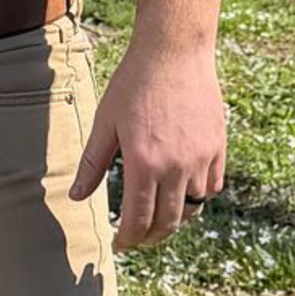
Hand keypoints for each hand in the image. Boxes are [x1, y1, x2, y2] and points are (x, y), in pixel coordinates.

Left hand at [68, 41, 225, 251]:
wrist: (173, 51)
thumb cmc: (133, 83)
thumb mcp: (106, 121)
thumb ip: (92, 163)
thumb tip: (76, 197)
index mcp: (144, 163)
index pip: (139, 220)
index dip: (129, 240)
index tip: (121, 244)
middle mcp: (175, 166)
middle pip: (168, 222)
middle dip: (151, 237)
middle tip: (138, 238)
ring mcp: (200, 158)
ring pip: (192, 208)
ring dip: (175, 218)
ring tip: (160, 215)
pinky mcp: (217, 147)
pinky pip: (212, 186)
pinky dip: (198, 196)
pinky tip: (184, 191)